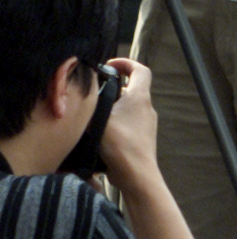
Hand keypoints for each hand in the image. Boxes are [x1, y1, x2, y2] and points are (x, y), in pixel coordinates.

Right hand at [97, 59, 158, 194]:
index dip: (126, 63)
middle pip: (131, 88)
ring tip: (91, 112)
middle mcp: (147, 109)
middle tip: (93, 92)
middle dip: (112, 87)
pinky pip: (127, 122)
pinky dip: (113, 121)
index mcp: (140, 98)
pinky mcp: (140, 138)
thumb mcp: (101, 117)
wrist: (136, 175)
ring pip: (127, 107)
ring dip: (111, 106)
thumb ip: (94, 102)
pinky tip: (97, 131)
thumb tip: (87, 93)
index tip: (109, 65)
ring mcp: (145, 124)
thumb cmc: (121, 145)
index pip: (141, 70)